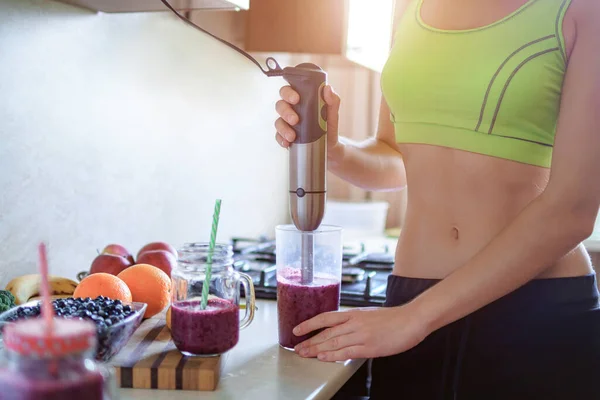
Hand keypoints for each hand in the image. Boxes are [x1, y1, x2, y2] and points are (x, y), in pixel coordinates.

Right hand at [274, 84, 342, 159]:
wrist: (330, 146)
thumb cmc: (329, 126)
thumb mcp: (333, 113)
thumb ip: (332, 100)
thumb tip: (327, 88)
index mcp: (300, 99)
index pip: (288, 90)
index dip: (288, 93)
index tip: (296, 99)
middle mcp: (291, 109)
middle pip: (280, 105)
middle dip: (285, 112)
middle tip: (295, 120)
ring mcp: (286, 123)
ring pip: (278, 121)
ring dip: (283, 128)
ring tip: (292, 136)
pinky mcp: (284, 136)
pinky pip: (278, 136)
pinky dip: (281, 139)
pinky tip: (287, 143)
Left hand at [293, 306, 428, 361]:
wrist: (411, 320)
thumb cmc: (393, 318)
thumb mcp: (369, 314)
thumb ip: (355, 321)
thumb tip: (342, 328)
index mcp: (354, 314)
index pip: (326, 318)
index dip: (309, 324)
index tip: (297, 329)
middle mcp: (354, 323)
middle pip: (326, 332)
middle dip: (310, 341)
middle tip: (297, 348)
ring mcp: (361, 334)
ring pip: (333, 342)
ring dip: (317, 349)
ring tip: (304, 354)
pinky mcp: (370, 346)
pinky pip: (347, 351)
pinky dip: (333, 355)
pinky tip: (323, 357)